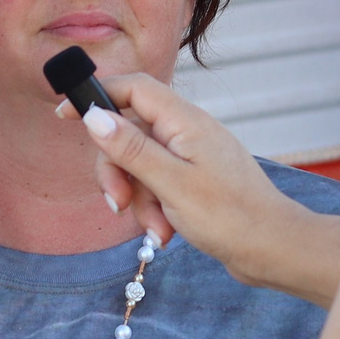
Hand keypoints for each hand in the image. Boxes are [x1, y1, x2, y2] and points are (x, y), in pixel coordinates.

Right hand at [59, 73, 302, 267]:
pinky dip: (154, 209)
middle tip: (118, 203)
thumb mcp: (171, 185)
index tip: (65, 116)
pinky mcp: (195, 181)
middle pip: (128, 133)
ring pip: (140, 166)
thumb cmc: (232, 218)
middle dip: (116, 171)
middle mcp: (188, 132)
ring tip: (156, 231)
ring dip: (138, 199)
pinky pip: (157, 185)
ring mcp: (192, 156)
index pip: (132, 88)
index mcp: (185, 121)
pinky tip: (167, 233)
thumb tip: (94, 116)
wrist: (275, 250)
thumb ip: (131, 149)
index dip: (96, 96)